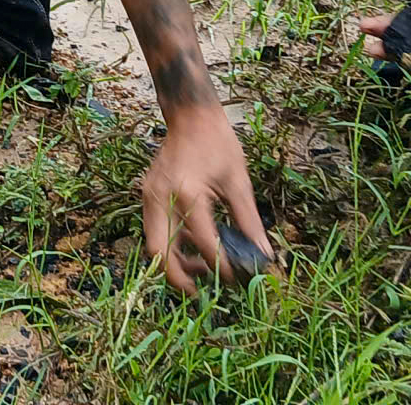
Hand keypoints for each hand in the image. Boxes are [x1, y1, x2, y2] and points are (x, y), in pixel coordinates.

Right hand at [142, 107, 277, 294]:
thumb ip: (249, 222)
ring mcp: (149, 197)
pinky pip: (154, 232)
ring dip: (174, 264)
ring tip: (201, 270)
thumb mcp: (239, 182)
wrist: (190, 116)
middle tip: (201, 293)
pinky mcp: (147, 197)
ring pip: (153, 246)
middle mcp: (162, 197)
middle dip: (179, 278)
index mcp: (189, 192)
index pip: (201, 242)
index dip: (218, 266)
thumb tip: (262, 256)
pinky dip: (170, 247)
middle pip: (159, 253)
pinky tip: (191, 250)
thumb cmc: (218, 144)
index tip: (234, 279)